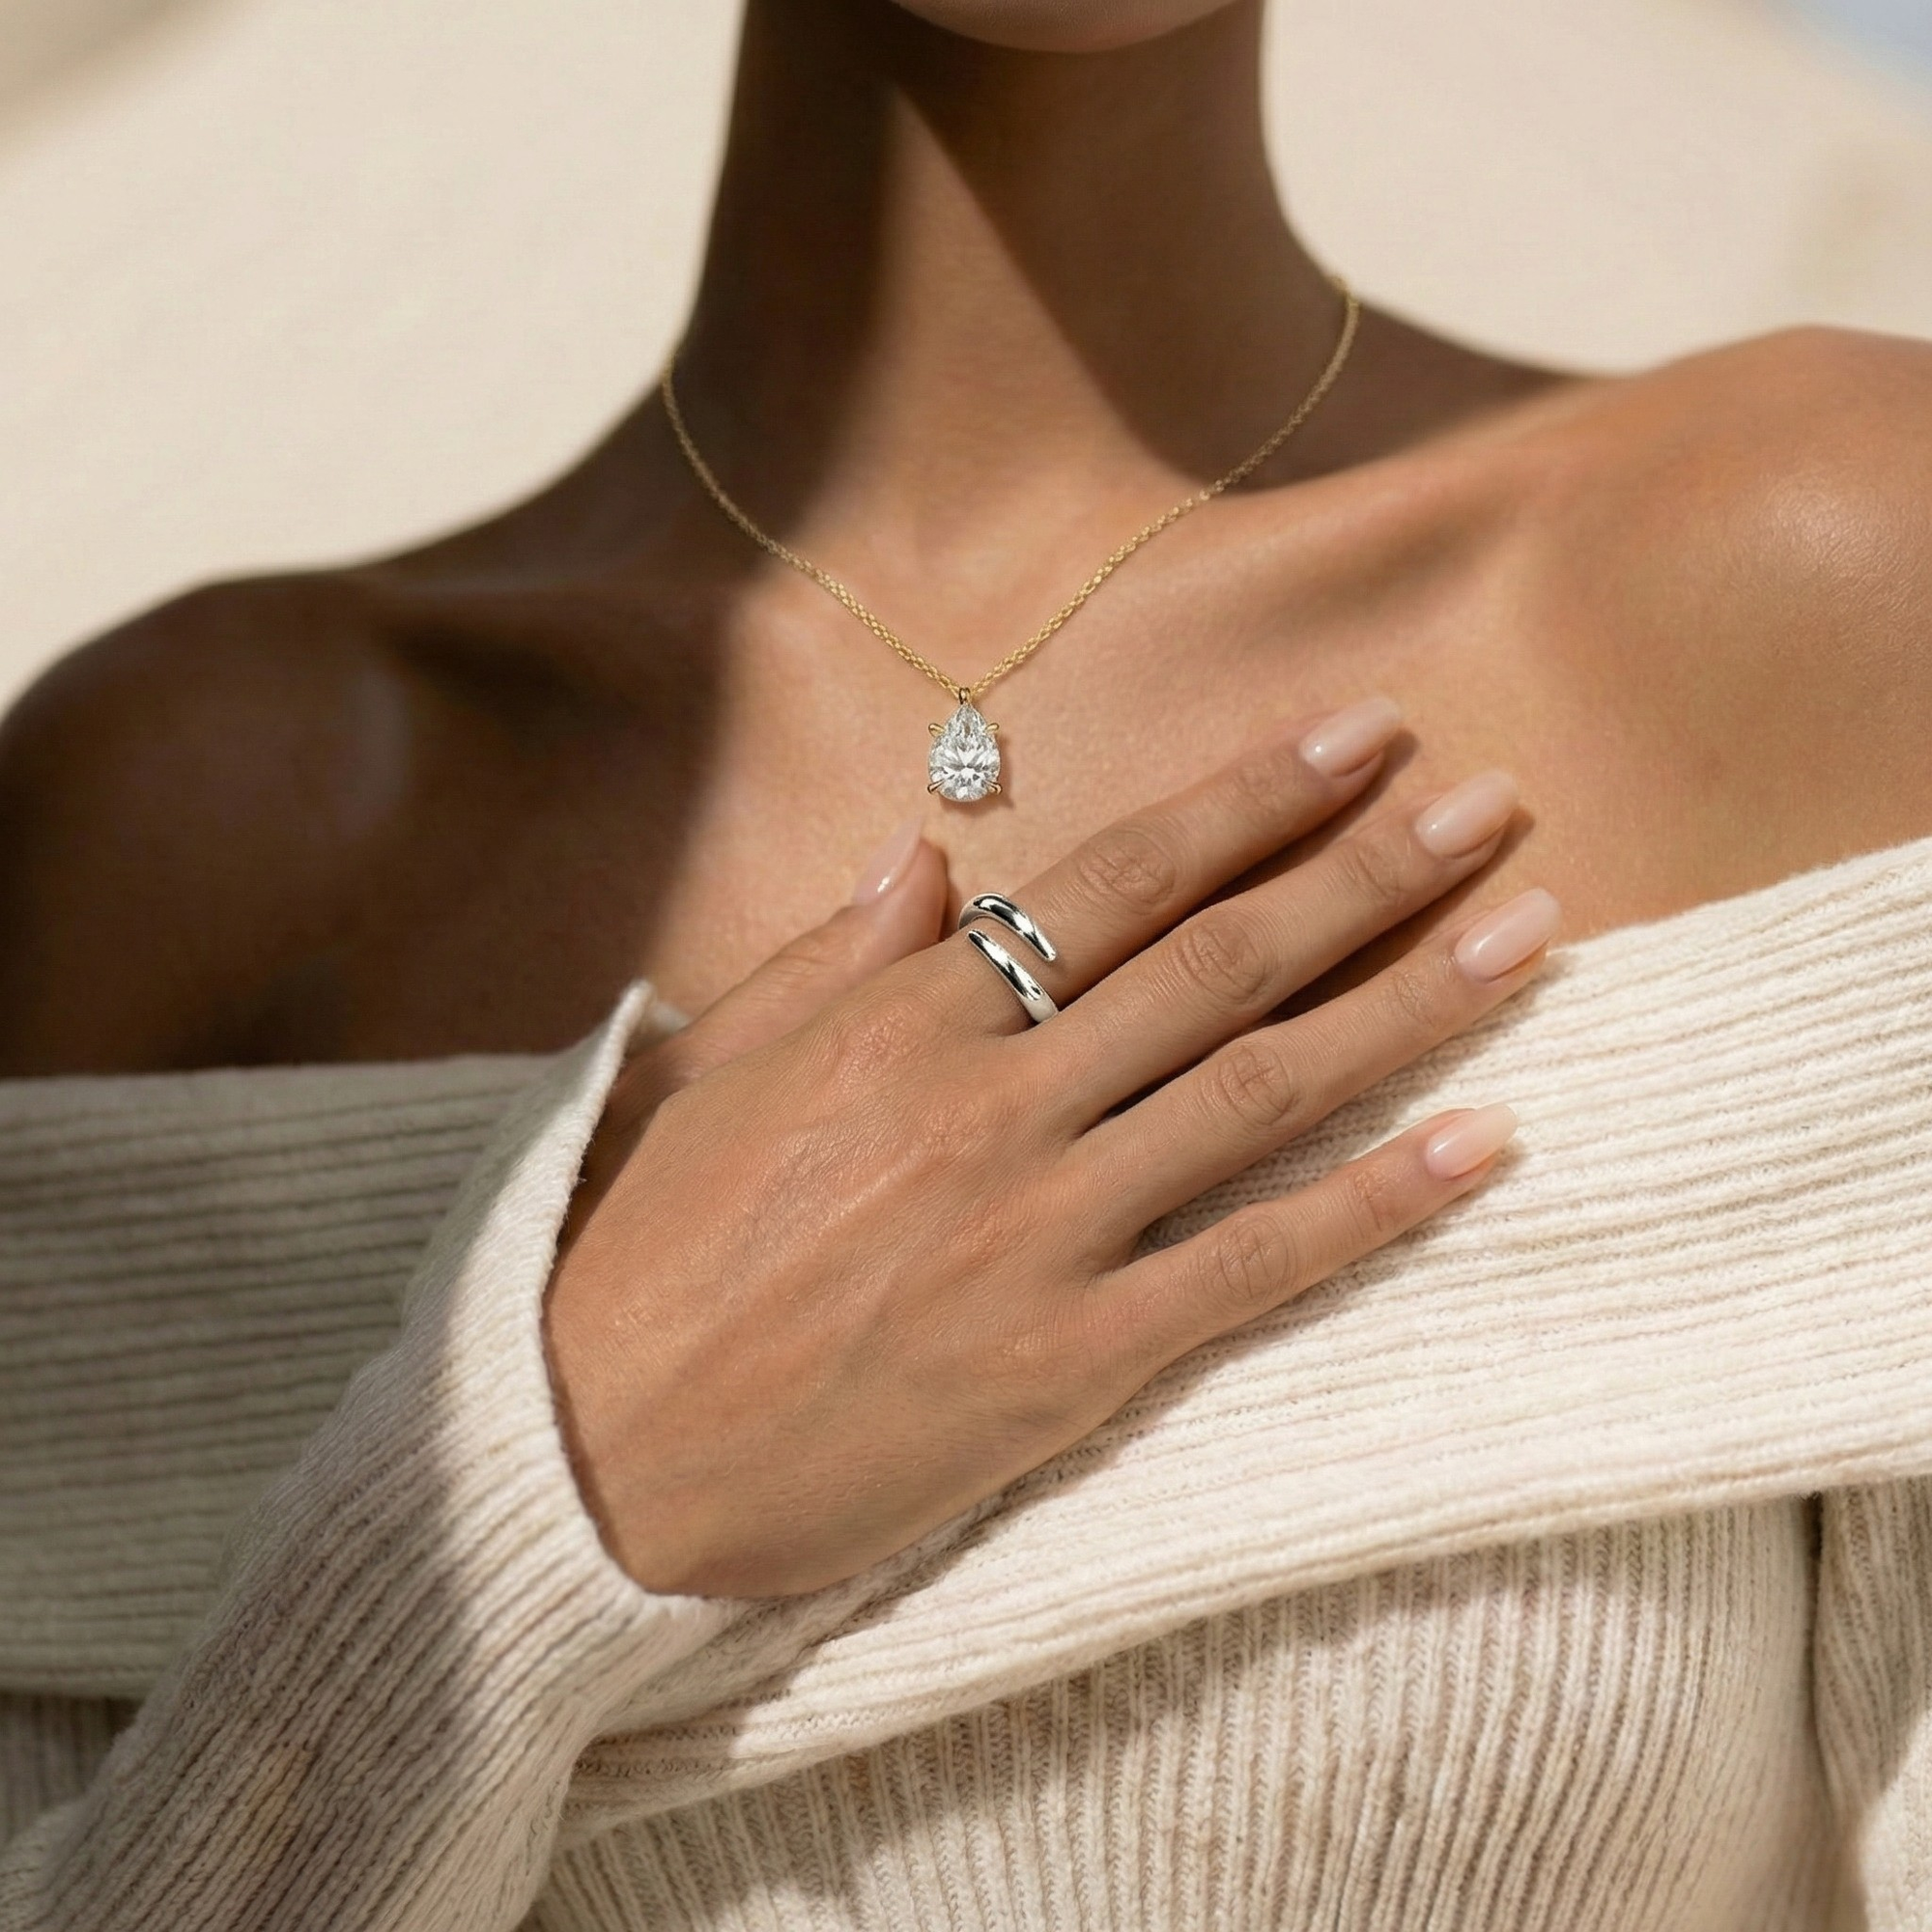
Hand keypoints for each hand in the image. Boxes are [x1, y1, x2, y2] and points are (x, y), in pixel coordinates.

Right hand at [546, 702, 1556, 1597]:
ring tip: (1529, 925)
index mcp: (899, 1018)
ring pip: (1259, 1087)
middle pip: (1219, 960)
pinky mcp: (1065, 1363)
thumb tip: (924, 855)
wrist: (589, 1459)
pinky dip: (1376, 1200)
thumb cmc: (641, 1255)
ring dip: (1410, 1000)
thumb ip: (828, 957)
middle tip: (1491, 796)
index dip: (1253, 799)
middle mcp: (987, 1102)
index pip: (1114, 878)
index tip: (1360, 734)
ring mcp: (1035, 1230)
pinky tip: (1485, 1140)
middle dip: (1369, 869)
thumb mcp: (706, 1068)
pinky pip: (1252, 1264)